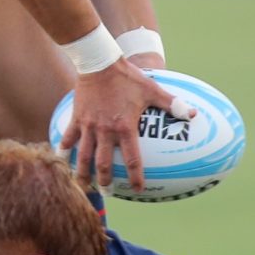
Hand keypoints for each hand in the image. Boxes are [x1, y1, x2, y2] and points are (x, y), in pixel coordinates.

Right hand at [58, 60, 190, 191]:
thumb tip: (193, 114)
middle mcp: (106, 131)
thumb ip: (172, 103)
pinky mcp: (77, 117)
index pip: (132, 159)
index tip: (138, 189)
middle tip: (108, 193)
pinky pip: (69, 137)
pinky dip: (64, 149)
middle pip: (104, 163)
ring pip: (83, 156)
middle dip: (106, 181)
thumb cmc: (128, 76)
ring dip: (83, 173)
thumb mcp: (153, 89)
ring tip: (83, 185)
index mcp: (125, 127)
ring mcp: (88, 125)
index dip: (135, 177)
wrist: (99, 61)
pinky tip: (61, 159)